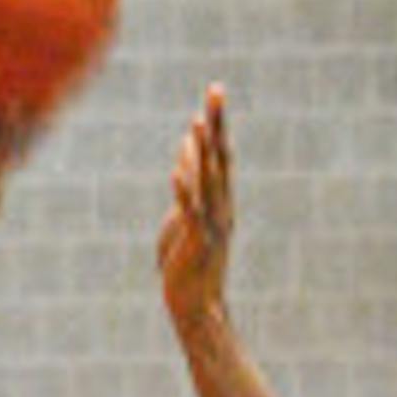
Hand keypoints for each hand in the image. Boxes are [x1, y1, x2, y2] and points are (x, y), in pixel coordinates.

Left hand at [158, 82, 232, 330]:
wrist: (196, 307)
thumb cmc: (188, 265)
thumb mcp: (185, 218)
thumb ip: (185, 186)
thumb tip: (183, 157)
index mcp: (220, 201)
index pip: (219, 155)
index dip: (217, 124)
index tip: (214, 92)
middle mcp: (220, 207)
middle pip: (219, 158)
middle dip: (217, 124)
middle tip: (216, 90)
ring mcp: (210, 224)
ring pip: (207, 181)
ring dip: (201, 151)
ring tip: (197, 123)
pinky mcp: (195, 242)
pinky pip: (189, 212)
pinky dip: (183, 192)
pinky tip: (176, 172)